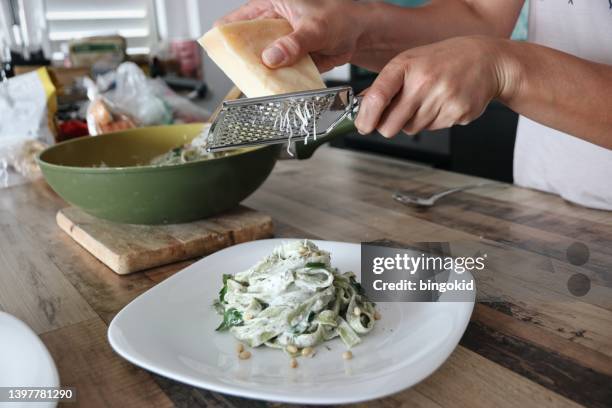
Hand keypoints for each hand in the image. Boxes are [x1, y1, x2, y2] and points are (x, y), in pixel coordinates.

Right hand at [216, 0, 365, 71]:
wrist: (359, 35)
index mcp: (268, 6)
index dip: (226, 37)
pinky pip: (277, 75)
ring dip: (260, 75)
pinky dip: (276, 83)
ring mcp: (278, 46)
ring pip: (260, 63)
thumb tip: (271, 57)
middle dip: (244, 61)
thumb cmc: (339, 17)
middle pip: (245, 46)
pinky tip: (274, 90)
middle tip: (242, 75)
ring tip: (258, 86)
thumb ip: (293, 43)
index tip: (223, 54)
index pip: (236, 20)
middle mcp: (270, 26)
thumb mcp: (315, 27)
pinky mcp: (288, 62)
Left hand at [355, 36, 515, 136]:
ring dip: (413, 121)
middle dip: (388, 125)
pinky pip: (432, 129)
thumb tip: (362, 105)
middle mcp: (423, 82)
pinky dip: (433, 121)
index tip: (363, 126)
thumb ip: (386, 84)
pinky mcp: (456, 114)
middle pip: (390, 125)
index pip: (376, 97)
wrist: (487, 60)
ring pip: (411, 129)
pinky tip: (442, 103)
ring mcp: (441, 99)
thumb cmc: (445, 60)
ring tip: (427, 100)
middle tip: (397, 114)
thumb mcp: (410, 62)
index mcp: (406, 66)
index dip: (365, 118)